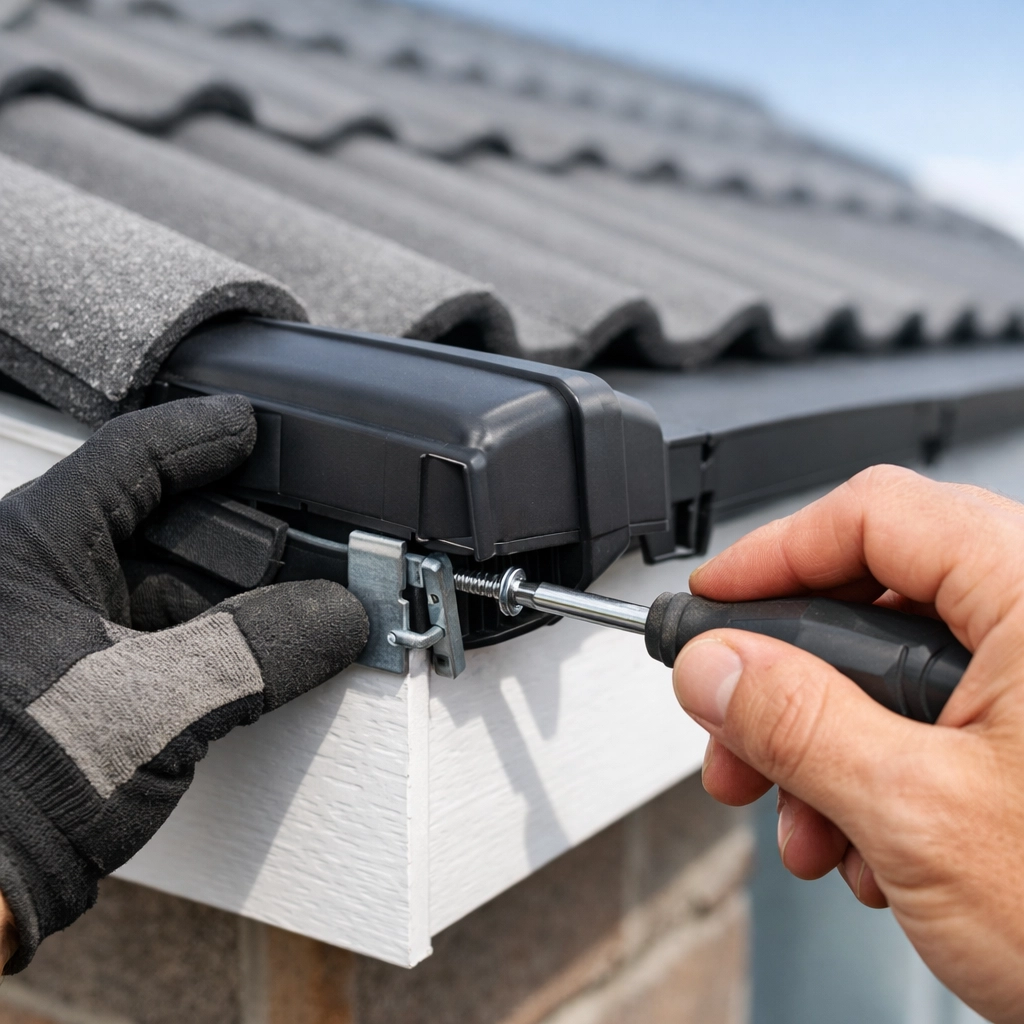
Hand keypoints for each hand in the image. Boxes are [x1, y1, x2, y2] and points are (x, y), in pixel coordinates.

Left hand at [0, 396, 367, 972]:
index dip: (204, 434)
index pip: (133, 456)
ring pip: (164, 586)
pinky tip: (262, 655)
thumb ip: (259, 648)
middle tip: (309, 536)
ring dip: (235, 598)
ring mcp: (55, 632)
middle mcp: (40, 577)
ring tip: (303, 605)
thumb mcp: (155, 701)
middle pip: (162, 523)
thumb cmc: (11, 786)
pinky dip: (216, 643)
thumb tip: (338, 615)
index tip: (255, 426)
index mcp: (36, 546)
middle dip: (240, 532)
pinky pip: (160, 637)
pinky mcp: (74, 683)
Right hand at [672, 465, 1023, 1022]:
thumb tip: (713, 666)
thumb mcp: (921, 814)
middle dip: (787, 681)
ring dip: (825, 746)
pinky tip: (867, 847)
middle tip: (733, 731)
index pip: (873, 517)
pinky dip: (879, 777)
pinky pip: (938, 722)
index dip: (773, 554)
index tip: (714, 601)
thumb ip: (796, 724)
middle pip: (875, 601)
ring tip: (803, 821)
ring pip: (899, 674)